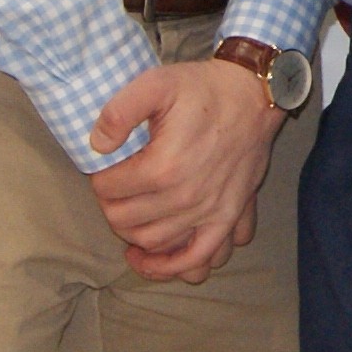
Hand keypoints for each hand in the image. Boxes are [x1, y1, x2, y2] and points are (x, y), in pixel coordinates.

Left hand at [87, 57, 285, 281]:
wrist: (253, 95)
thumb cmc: (203, 90)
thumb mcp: (156, 83)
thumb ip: (118, 111)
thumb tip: (97, 146)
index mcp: (163, 167)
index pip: (108, 190)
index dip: (98, 179)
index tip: (104, 168)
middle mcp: (186, 197)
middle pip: (125, 221)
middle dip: (111, 207)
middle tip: (114, 190)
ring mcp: (210, 212)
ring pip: (155, 243)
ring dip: (133, 236)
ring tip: (128, 220)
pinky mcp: (229, 218)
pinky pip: (200, 259)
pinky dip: (174, 267)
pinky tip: (155, 258)